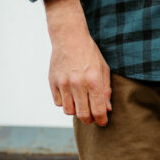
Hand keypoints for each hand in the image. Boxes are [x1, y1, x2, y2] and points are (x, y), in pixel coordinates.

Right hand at [44, 0, 111, 125]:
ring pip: (69, 111)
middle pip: (83, 115)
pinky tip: (70, 94)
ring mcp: (63, 83)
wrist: (69, 37)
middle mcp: (77, 83)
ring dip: (76, 111)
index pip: (98, 110)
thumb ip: (105, 90)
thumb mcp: (103, 69)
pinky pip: (58, 102)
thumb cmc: (89, 53)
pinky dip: (65, 102)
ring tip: (80, 103)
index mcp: (93, 81)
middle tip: (92, 116)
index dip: (101, 120)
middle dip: (89, 119)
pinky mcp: (52, 82)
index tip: (102, 122)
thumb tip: (107, 109)